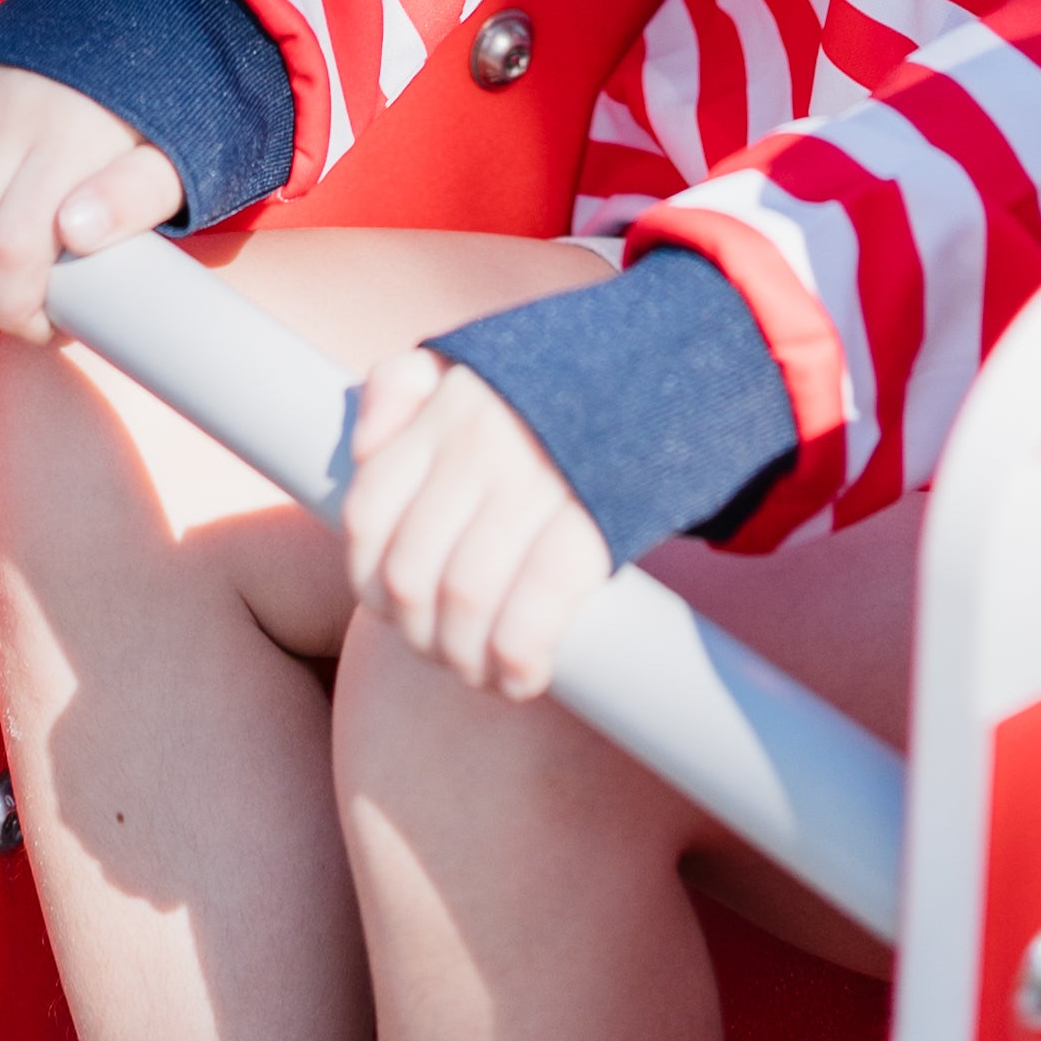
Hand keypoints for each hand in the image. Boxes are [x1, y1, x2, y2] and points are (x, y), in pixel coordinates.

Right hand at [0, 57, 183, 337]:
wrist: (154, 5)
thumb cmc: (168, 100)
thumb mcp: (179, 153)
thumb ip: (136, 197)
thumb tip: (74, 231)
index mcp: (71, 139)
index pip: (10, 250)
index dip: (12, 308)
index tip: (40, 323)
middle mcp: (11, 113)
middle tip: (1, 308)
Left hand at [341, 343, 612, 700]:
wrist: (676, 373)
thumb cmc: (557, 389)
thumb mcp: (473, 362)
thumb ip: (401, 388)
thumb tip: (364, 449)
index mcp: (448, 407)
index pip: (368, 513)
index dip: (367, 580)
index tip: (392, 611)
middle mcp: (483, 442)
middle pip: (412, 571)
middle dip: (417, 633)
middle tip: (439, 650)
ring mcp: (538, 483)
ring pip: (465, 599)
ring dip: (464, 658)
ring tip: (479, 670)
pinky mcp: (594, 526)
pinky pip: (533, 613)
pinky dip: (516, 663)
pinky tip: (522, 678)